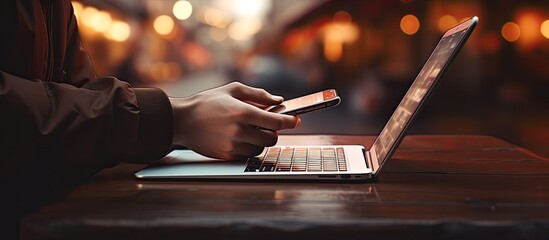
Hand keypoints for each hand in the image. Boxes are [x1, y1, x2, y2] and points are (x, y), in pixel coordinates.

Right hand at [170, 82, 299, 159]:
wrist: (182, 121)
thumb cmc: (206, 103)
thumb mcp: (232, 89)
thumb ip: (258, 95)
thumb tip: (278, 100)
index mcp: (243, 112)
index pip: (276, 121)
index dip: (290, 121)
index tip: (295, 120)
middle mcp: (239, 131)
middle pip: (271, 139)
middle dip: (273, 132)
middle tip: (267, 124)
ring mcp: (233, 145)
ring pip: (260, 149)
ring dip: (260, 141)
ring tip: (249, 130)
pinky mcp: (226, 155)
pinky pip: (247, 155)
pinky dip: (248, 147)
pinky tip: (239, 137)